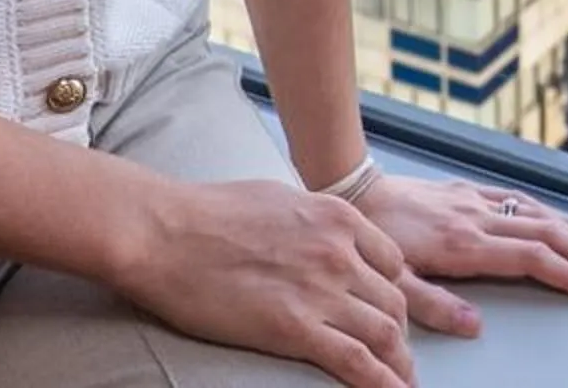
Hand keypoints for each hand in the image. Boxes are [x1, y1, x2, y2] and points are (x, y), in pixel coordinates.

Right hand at [111, 175, 425, 387]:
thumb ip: (311, 221)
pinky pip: (356, 362)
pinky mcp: (295, 328)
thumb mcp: (279, 199)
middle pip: (394, 301)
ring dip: (399, 365)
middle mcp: (339, 251)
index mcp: (337, 217)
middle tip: (397, 356)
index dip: (396, 293)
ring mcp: (320, 290)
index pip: (393, 262)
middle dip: (400, 333)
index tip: (390, 313)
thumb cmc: (208, 213)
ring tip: (401, 383)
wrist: (165, 232)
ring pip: (384, 334)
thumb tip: (318, 236)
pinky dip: (382, 383)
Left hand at [350, 173, 567, 335]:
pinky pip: (518, 200)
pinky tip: (561, 220)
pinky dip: (548, 212)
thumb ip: (435, 305)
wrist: (352, 190)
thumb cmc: (372, 237)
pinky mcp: (466, 191)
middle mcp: (477, 218)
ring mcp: (475, 202)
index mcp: (465, 244)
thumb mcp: (395, 282)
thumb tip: (475, 327)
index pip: (533, 260)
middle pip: (549, 235)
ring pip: (539, 215)